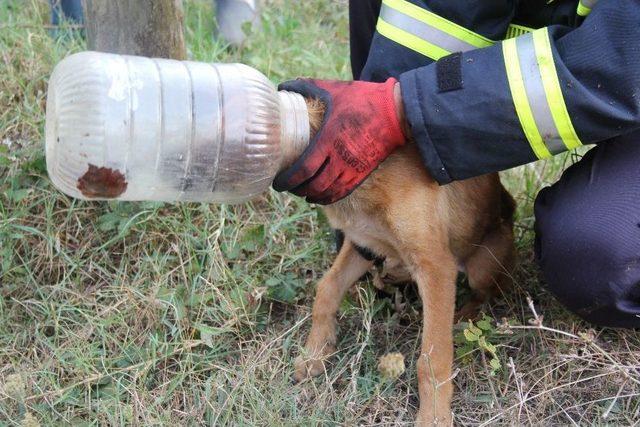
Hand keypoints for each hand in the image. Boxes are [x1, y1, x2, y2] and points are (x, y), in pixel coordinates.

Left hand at [273, 78, 406, 204]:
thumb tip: (283, 85)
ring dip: (311, 195)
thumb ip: (307, 87)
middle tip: (285, 187)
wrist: (395, 112)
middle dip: (297, 189)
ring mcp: (353, 167)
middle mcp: (340, 158)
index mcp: (329, 139)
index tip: (277, 182)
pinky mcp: (363, 172)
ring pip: (327, 191)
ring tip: (300, 192)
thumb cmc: (362, 98)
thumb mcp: (333, 89)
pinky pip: (343, 192)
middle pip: (313, 185)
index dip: (288, 180)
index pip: (304, 169)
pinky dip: (328, 198)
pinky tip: (319, 198)